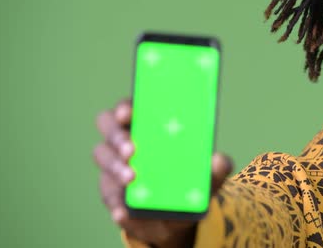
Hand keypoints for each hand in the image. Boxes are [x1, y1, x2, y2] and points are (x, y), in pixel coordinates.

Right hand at [93, 99, 232, 246]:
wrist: (176, 217)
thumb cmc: (188, 182)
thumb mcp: (207, 177)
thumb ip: (216, 168)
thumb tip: (219, 160)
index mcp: (148, 124)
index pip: (130, 106)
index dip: (125, 106)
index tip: (128, 113)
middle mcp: (126, 138)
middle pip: (107, 125)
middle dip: (117, 135)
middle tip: (132, 150)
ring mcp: (114, 163)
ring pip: (103, 156)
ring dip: (116, 166)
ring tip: (131, 178)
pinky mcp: (110, 191)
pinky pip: (108, 195)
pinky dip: (116, 203)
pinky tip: (124, 211)